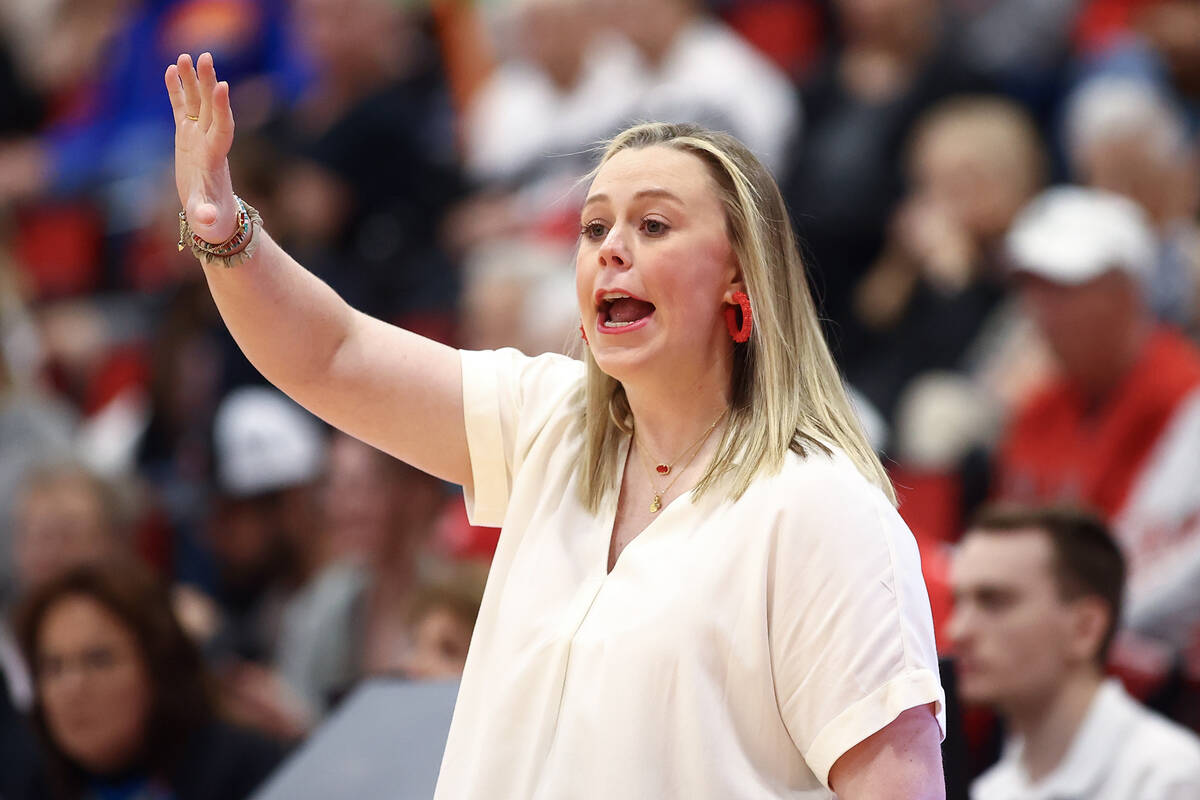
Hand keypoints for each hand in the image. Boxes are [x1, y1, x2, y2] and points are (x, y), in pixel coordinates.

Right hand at [164, 52, 237, 243]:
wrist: (215, 218)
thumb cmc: (213, 221)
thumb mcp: (208, 221)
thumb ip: (205, 216)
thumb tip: (204, 218)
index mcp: (215, 159)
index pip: (222, 128)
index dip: (222, 108)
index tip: (223, 86)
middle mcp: (209, 143)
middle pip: (210, 108)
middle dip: (207, 83)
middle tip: (205, 57)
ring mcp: (198, 138)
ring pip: (196, 104)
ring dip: (192, 81)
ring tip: (184, 56)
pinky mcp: (186, 138)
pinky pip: (182, 110)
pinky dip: (178, 91)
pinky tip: (171, 70)